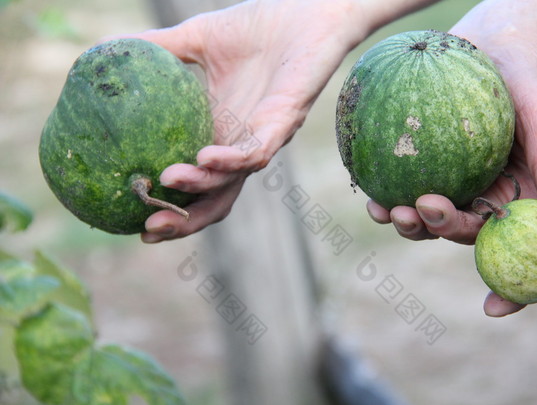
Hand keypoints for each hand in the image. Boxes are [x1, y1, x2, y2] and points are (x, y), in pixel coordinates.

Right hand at [112, 0, 368, 242]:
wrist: (303, 9)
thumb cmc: (255, 28)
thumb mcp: (195, 40)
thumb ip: (156, 50)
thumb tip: (102, 52)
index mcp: (218, 134)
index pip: (193, 183)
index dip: (169, 206)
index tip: (132, 220)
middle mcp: (239, 145)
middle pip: (213, 200)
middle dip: (183, 222)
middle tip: (148, 229)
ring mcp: (262, 138)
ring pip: (233, 181)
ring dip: (200, 188)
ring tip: (167, 182)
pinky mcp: (284, 123)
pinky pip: (256, 151)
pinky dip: (230, 160)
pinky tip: (204, 158)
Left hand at [367, 0, 536, 315]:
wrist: (494, 46)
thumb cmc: (526, 82)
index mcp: (517, 200)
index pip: (519, 253)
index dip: (512, 289)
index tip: (492, 309)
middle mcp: (483, 199)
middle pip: (462, 234)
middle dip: (440, 231)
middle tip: (421, 208)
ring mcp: (452, 186)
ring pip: (428, 222)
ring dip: (408, 225)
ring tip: (389, 210)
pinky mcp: (425, 168)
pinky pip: (404, 193)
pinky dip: (389, 202)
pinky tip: (373, 200)